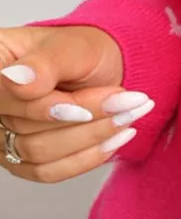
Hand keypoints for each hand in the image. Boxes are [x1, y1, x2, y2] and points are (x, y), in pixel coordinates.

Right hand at [0, 25, 152, 182]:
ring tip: (127, 117)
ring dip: (90, 138)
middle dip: (83, 119)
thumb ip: (44, 63)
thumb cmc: (84, 51)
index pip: (5, 97)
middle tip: (128, 105)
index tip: (85, 108)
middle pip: (23, 128)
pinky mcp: (19, 158)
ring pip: (37, 153)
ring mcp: (2, 132)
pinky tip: (114, 140)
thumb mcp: (71, 46)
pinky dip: (85, 158)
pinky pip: (46, 171)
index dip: (44, 109)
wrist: (104, 65)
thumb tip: (17, 80)